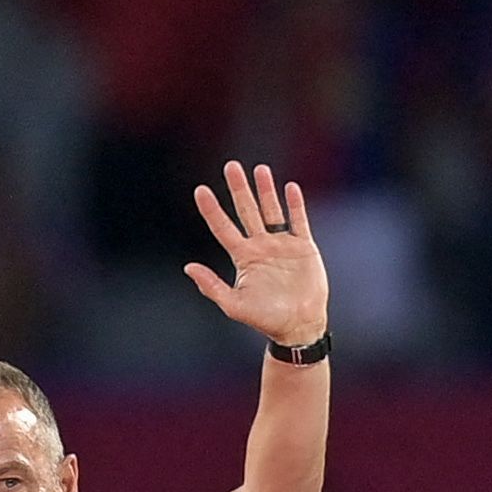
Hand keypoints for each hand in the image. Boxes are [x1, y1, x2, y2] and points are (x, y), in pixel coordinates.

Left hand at [186, 161, 328, 352]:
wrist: (298, 325)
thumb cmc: (264, 318)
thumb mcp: (233, 304)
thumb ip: (211, 286)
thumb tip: (188, 267)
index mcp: (242, 258)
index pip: (223, 228)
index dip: (212, 209)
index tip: (200, 190)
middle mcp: (260, 246)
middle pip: (247, 211)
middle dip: (239, 189)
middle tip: (231, 166)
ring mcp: (282, 244)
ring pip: (272, 210)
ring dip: (265, 190)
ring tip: (259, 169)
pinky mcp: (304, 246)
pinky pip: (299, 220)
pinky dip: (295, 205)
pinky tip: (289, 188)